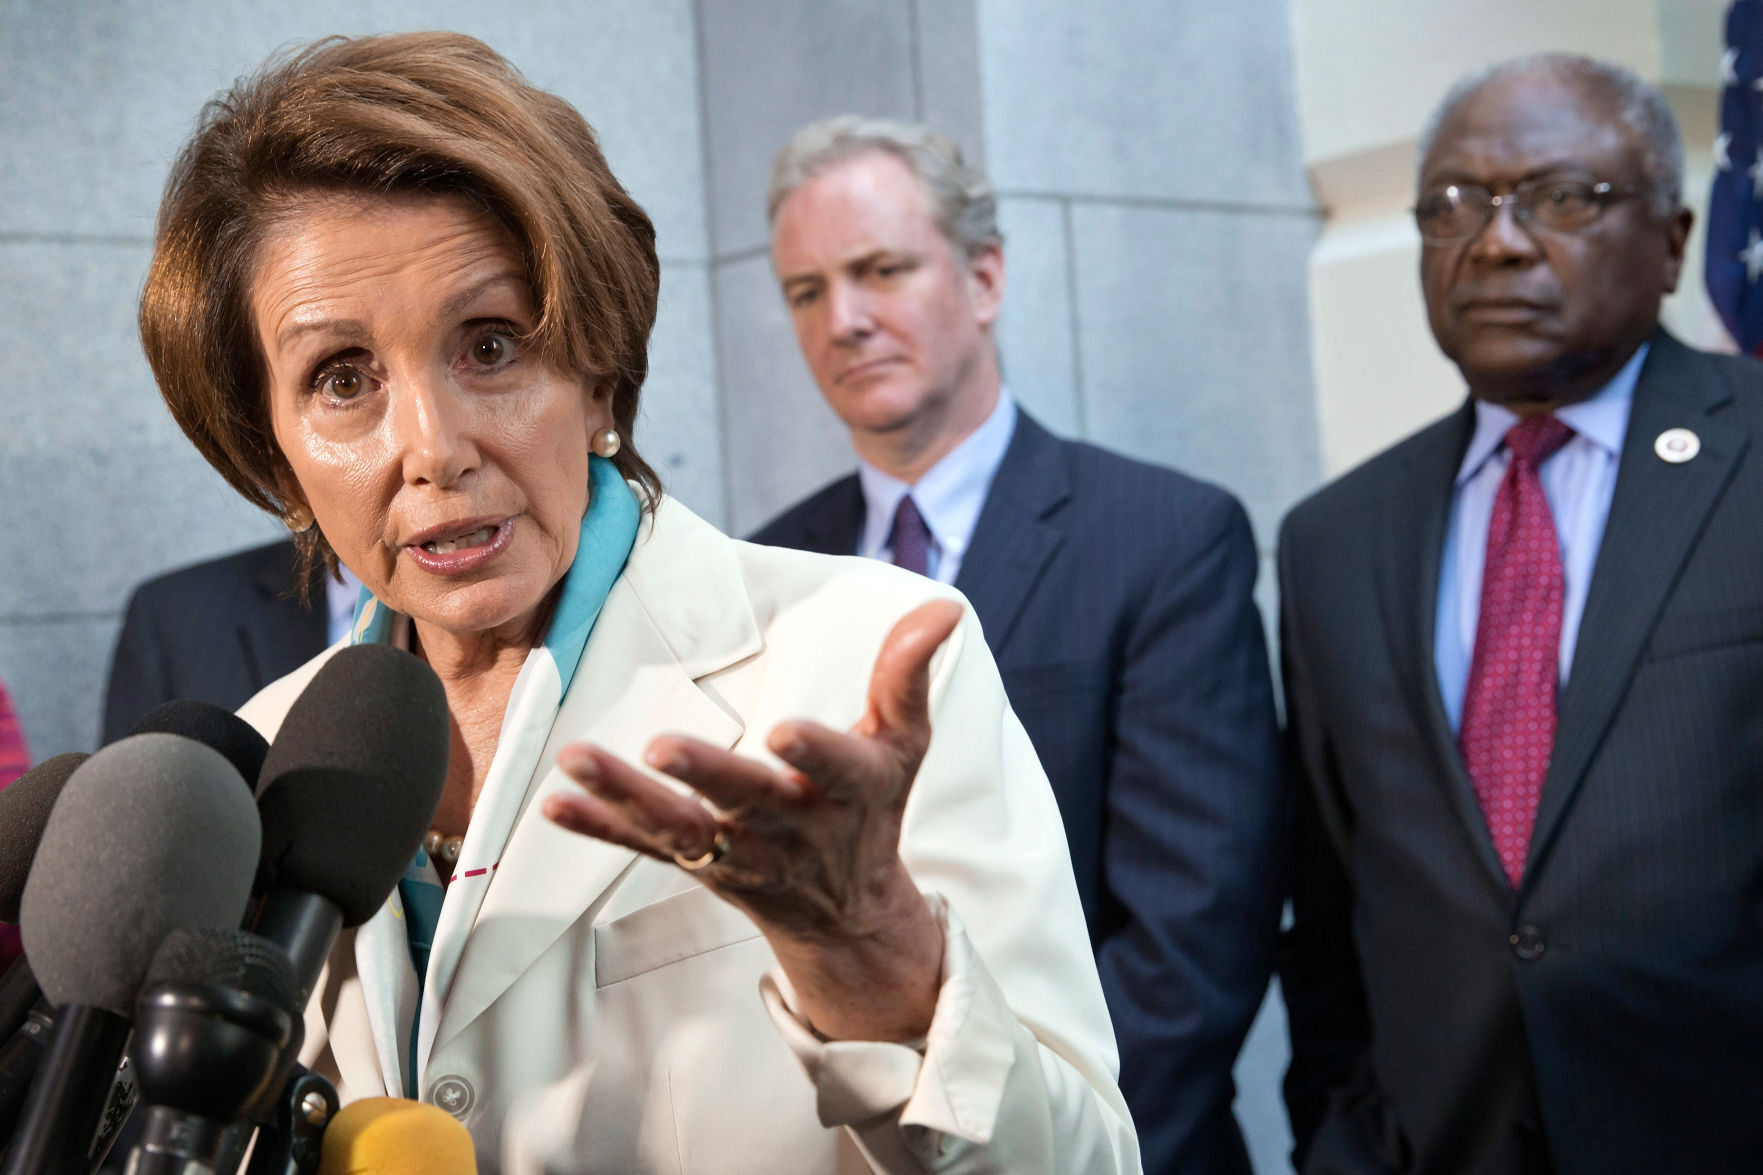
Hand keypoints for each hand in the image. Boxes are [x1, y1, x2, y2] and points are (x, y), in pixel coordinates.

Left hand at [542, 598, 963, 1040]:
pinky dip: (598, 827)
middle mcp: (790, 827)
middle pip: (746, 801)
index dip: (815, 751)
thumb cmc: (872, 810)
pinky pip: (641, 849)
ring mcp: (736, 852)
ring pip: (678, 829)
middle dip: (707, 776)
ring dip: (625, 796)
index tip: (787, 731)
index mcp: (846, 792)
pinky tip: (555, 802)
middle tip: (664, 747)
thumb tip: (945, 605)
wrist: (843, 913)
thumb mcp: (903, 747)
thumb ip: (909, 676)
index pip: (835, 770)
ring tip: (577, 758)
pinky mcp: (695, 864)